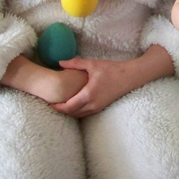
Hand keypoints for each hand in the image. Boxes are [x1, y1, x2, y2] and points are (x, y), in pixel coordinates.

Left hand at [51, 45, 173, 117]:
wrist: (130, 77)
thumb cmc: (112, 70)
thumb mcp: (93, 64)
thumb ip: (75, 63)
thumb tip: (59, 63)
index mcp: (89, 94)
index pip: (68, 106)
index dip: (57, 107)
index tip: (49, 102)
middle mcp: (92, 104)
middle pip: (72, 113)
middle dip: (61, 110)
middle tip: (51, 104)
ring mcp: (98, 107)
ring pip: (78, 115)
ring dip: (69, 112)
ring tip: (60, 105)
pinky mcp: (101, 107)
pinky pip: (85, 113)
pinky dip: (77, 111)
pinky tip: (73, 104)